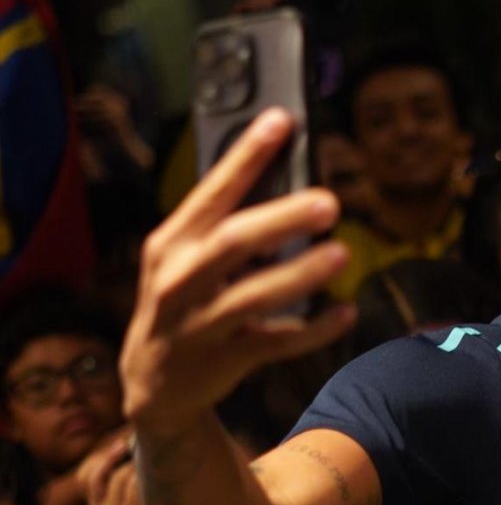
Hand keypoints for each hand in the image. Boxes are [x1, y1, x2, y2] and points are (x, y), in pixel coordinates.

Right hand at [77, 434, 154, 504]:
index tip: (122, 445)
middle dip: (135, 461)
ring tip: (161, 468)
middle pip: (118, 474)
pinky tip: (165, 478)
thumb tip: (128, 442)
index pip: (95, 477)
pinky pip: (144, 485)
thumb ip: (118, 480)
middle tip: (151, 453)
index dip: (109, 458)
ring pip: (132, 477)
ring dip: (147, 469)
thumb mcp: (122, 502)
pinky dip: (154, 477)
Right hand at [120, 108, 354, 428]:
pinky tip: (345, 312)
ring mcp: (199, 325)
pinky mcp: (222, 361)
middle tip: (329, 202)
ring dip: (299, 274)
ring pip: (253, 296)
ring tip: (340, 253)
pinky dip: (313, 329)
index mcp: (173, 243)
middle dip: (282, 219)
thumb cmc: (182, 302)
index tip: (281, 122)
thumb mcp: (185, 259)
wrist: (153, 383)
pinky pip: (276, 343)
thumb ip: (225, 225)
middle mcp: (180, 280)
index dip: (247, 156)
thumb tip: (291, 181)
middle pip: (233, 242)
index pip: (212, 191)